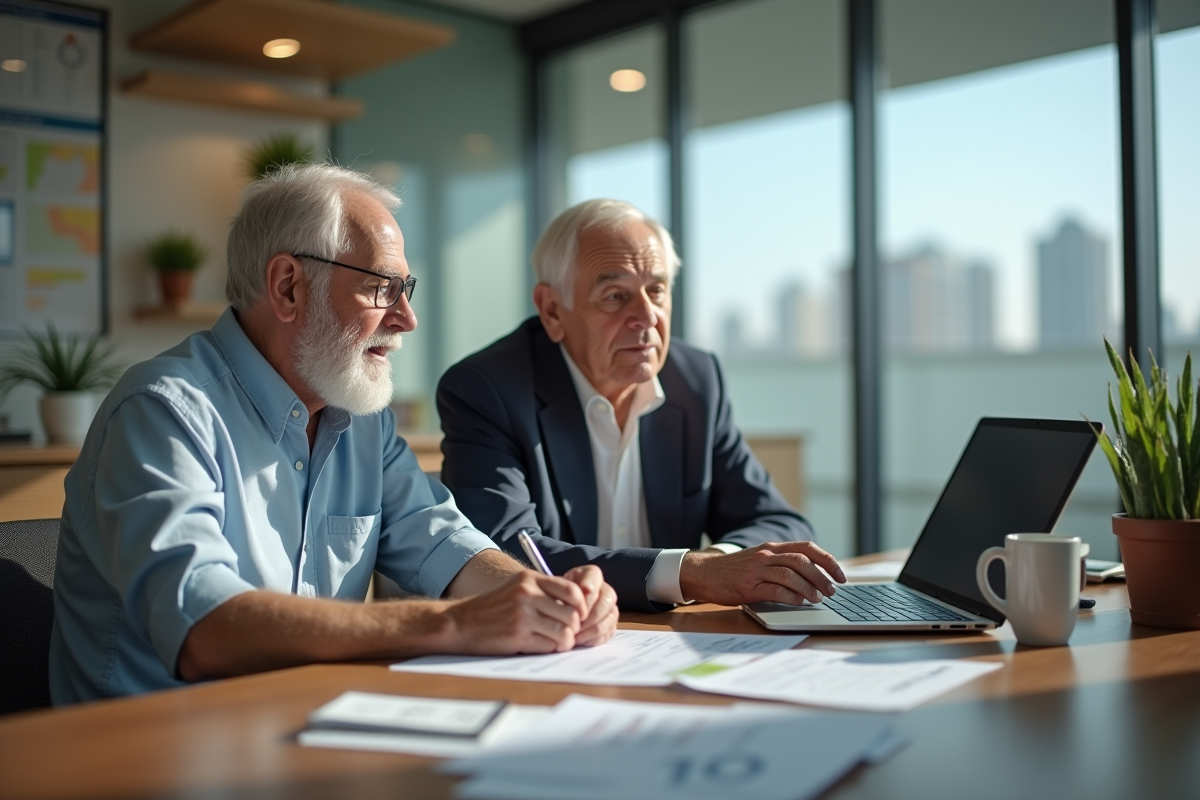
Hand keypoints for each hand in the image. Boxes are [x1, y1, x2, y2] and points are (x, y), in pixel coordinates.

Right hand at [442, 571, 587, 654]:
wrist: (460, 623)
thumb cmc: (492, 608)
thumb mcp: (516, 587)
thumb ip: (543, 590)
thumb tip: (578, 604)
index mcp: (530, 579)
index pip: (572, 590)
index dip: (581, 605)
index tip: (578, 614)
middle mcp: (527, 594)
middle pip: (572, 613)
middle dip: (574, 627)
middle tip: (568, 632)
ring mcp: (522, 615)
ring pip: (564, 632)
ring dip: (565, 641)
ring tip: (558, 642)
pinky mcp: (517, 636)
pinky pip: (549, 646)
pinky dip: (551, 649)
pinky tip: (543, 646)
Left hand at [563, 565, 617, 646]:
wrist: (554, 614)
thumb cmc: (555, 601)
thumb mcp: (555, 591)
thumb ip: (570, 589)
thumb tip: (586, 591)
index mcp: (590, 575)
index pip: (595, 576)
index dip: (588, 588)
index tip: (579, 598)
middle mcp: (603, 589)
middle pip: (607, 599)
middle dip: (590, 614)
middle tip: (575, 623)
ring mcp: (609, 608)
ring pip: (610, 617)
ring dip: (591, 628)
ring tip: (575, 635)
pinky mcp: (610, 625)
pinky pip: (608, 632)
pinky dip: (593, 638)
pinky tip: (580, 640)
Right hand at [678, 541, 846, 605]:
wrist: (704, 573)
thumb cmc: (734, 570)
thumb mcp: (760, 560)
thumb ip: (781, 564)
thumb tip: (813, 577)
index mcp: (772, 548)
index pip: (807, 548)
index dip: (827, 561)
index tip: (840, 575)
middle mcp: (766, 555)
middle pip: (802, 561)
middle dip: (822, 576)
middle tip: (832, 591)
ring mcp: (756, 570)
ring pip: (791, 574)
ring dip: (809, 587)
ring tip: (819, 599)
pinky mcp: (747, 587)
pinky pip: (775, 590)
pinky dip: (791, 597)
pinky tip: (799, 602)